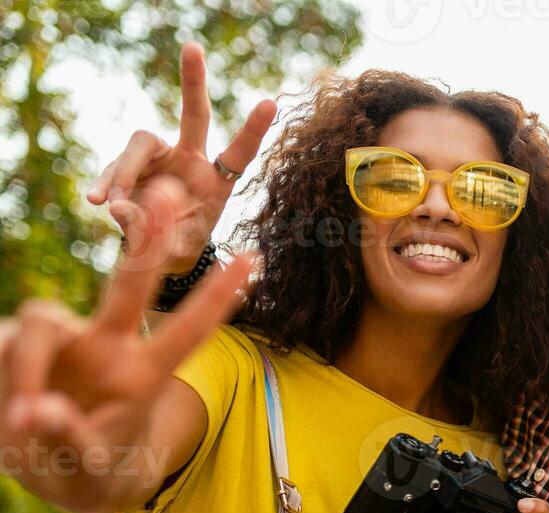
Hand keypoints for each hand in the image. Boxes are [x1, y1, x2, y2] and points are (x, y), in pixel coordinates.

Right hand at [0, 180, 256, 497]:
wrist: (49, 471)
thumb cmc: (88, 469)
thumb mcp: (88, 468)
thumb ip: (70, 440)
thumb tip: (39, 411)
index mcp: (142, 377)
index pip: (188, 333)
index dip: (218, 299)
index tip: (254, 261)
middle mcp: (105, 348)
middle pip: (129, 288)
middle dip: (147, 245)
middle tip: (167, 195)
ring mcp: (62, 343)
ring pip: (41, 319)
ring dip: (27, 367)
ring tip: (25, 422)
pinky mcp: (17, 345)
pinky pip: (4, 343)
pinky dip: (6, 376)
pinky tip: (9, 412)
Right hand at [85, 42, 275, 275]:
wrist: (158, 251)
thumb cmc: (181, 245)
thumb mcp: (177, 247)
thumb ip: (157, 232)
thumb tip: (122, 207)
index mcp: (216, 178)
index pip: (238, 152)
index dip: (253, 130)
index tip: (271, 103)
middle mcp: (189, 158)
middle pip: (194, 116)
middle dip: (194, 82)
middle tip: (193, 48)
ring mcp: (158, 158)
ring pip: (140, 145)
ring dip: (124, 172)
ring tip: (115, 205)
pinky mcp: (129, 165)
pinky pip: (115, 167)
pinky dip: (106, 183)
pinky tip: (97, 200)